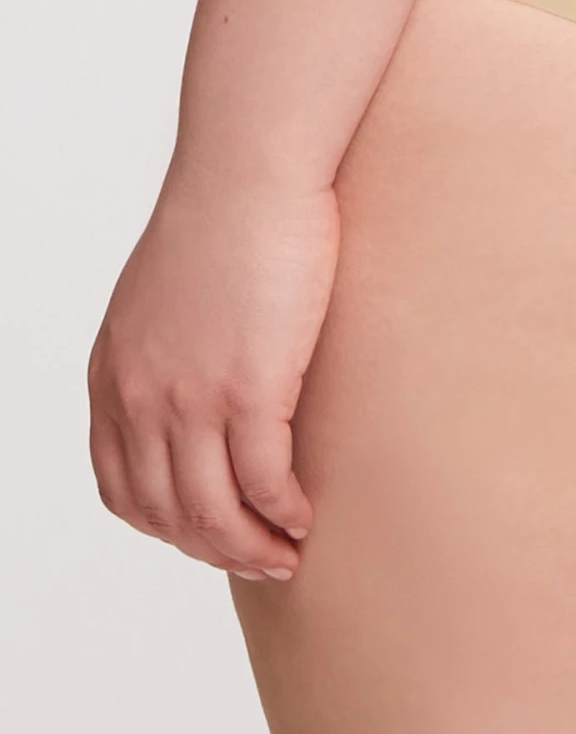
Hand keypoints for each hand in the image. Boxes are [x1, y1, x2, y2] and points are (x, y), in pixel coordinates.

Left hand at [87, 165, 339, 579]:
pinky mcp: (251, 387)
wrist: (248, 173)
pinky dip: (283, 511)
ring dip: (251, 546)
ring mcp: (192, 397)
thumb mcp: (163, 295)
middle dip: (213, 548)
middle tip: (259, 559)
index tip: (209, 533)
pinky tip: (305, 516)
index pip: (120, 486)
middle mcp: (140, 397)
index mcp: (113, 376)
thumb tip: (201, 377)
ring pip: (213, 510)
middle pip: (166, 511)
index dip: (165, 525)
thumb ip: (165, 348)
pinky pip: (263, 480)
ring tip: (287, 553)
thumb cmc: (223, 218)